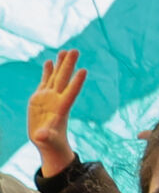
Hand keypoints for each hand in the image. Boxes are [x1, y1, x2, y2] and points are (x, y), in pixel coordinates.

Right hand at [26, 50, 85, 177]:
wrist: (47, 140)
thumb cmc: (50, 142)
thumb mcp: (47, 140)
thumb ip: (45, 137)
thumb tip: (41, 136)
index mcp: (62, 109)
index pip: (71, 93)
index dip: (76, 83)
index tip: (84, 70)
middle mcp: (57, 99)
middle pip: (64, 79)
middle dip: (69, 65)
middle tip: (75, 50)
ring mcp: (49, 97)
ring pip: (55, 77)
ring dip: (60, 64)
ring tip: (65, 51)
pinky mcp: (40, 97)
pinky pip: (45, 81)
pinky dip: (47, 71)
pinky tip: (50, 61)